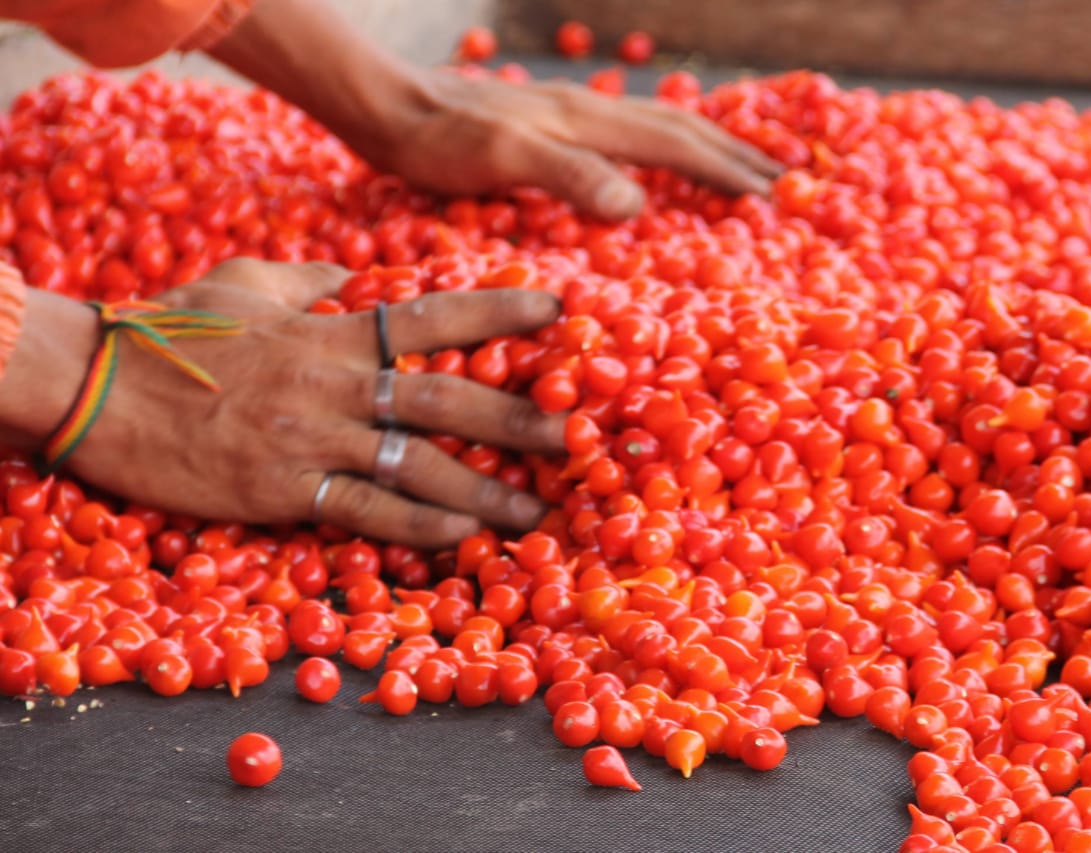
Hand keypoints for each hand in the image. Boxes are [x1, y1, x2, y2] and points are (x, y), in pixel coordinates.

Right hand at [46, 260, 565, 547]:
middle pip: (447, 397)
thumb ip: (303, 276)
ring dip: (486, 489)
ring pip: (419, 464)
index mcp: (330, 330)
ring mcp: (312, 439)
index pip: (433, 316)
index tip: (561, 309)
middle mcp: (334, 383)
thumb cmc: (169, 330)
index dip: (502, 309)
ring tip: (537, 510)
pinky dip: (419, 524)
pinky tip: (462, 534)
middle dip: (520, 418)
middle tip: (580, 437)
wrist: (93, 386)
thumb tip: (343, 270)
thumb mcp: (241, 283)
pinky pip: (366, 512)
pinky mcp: (284, 490)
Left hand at [373, 70, 782, 220]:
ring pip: (653, 126)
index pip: (674, 144)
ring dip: (703, 146)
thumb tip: (640, 205)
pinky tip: (654, 163)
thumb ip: (569, 175)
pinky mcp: (544, 124)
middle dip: (731, 153)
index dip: (725, 169)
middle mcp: (585, 111)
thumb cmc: (437, 142)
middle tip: (778, 178)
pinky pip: (622, 135)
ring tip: (737, 164)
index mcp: (586, 121)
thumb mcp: (500, 159)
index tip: (772, 193)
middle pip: (676, 127)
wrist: (384, 105)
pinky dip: (659, 148)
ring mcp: (566, 114)